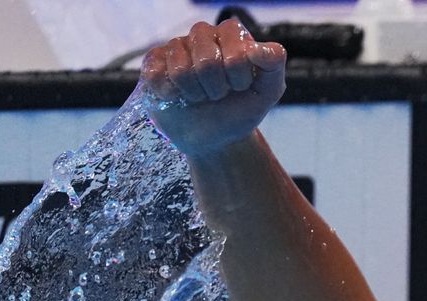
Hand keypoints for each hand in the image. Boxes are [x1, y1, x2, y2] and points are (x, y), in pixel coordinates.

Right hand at [141, 19, 286, 157]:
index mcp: (231, 35)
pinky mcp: (153, 63)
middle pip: (206, 59)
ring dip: (195, 93)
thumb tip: (262, 50)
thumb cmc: (241, 110)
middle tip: (219, 94)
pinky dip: (170, 95)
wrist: (215, 138)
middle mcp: (203, 35)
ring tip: (200, 96)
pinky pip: (155, 75)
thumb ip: (273, 66)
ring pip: (180, 69)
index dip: (238, 74)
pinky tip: (177, 97)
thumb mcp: (267, 92)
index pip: (234, 46)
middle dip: (217, 88)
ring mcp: (176, 47)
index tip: (241, 86)